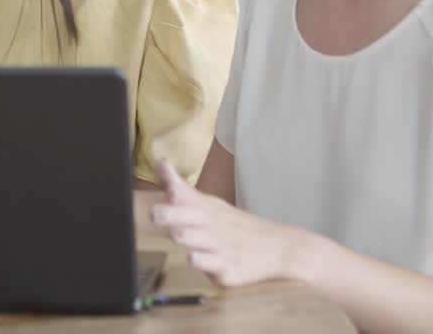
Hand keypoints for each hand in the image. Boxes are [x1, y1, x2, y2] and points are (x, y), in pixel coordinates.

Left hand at [150, 158, 303, 287]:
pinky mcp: (229, 271)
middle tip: (155, 213)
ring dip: (188, 237)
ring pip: (200, 243)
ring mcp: (221, 248)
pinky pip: (214, 268)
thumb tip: (161, 162)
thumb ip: (181, 188)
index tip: (162, 178)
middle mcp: (211, 227)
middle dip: (171, 215)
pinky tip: (195, 259)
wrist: (276, 247)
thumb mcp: (210, 204)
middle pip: (189, 219)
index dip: (171, 187)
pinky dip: (205, 264)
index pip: (186, 195)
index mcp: (205, 210)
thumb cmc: (235, 225)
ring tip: (177, 234)